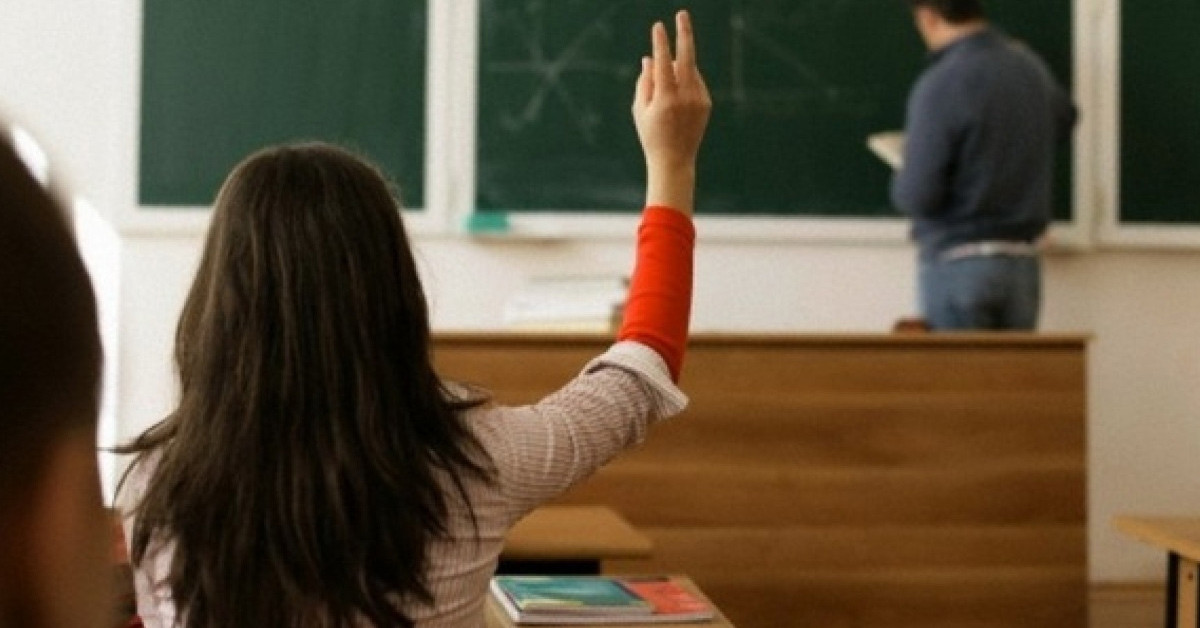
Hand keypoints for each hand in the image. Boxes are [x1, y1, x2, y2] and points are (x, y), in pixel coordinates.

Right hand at [632, 10, 711, 213]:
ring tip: (666, 94)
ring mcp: (699, 99)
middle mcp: (685, 97)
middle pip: (687, 57)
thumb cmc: (651, 134)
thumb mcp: (640, 109)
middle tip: (682, 14)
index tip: (658, 26)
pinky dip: (684, 82)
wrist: (675, 160)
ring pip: (689, 71)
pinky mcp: (706, 103)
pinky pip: (695, 82)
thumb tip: (650, 58)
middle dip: (684, 33)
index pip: (663, 63)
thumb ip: (645, 82)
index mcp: (666, 99)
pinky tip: (676, 101)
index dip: (660, 43)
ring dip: (677, 69)